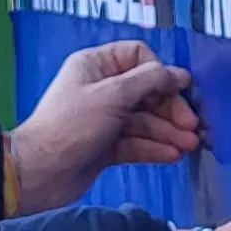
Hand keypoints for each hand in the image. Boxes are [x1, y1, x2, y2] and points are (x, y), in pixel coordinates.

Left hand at [6, 42, 201, 214]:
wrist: (38, 173)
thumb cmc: (72, 125)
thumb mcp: (112, 96)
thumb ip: (150, 81)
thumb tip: (181, 74)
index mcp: (96, 66)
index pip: (138, 57)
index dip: (160, 72)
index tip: (178, 91)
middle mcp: (101, 89)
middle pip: (146, 91)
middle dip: (170, 109)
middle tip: (191, 126)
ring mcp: (104, 119)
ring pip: (144, 120)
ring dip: (167, 131)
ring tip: (189, 145)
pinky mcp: (106, 147)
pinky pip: (136, 142)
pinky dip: (154, 147)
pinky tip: (172, 155)